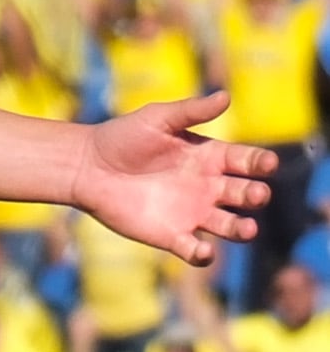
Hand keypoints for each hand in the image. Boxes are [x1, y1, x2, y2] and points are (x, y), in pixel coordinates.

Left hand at [71, 91, 275, 266]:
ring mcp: (191, 213)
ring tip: (247, 229)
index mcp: (209, 157)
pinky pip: (194, 249)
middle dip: (255, 195)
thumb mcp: (157, 119)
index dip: (260, 162)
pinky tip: (202, 251)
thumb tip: (226, 96)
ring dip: (241, 229)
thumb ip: (190, 111)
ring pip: (229, 226)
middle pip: (244, 194)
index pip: (246, 161)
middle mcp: (207, 187)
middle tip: (255, 194)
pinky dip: (202, 254)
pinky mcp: (171, 235)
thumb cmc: (121, 137)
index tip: (267, 163)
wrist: (84, 166)